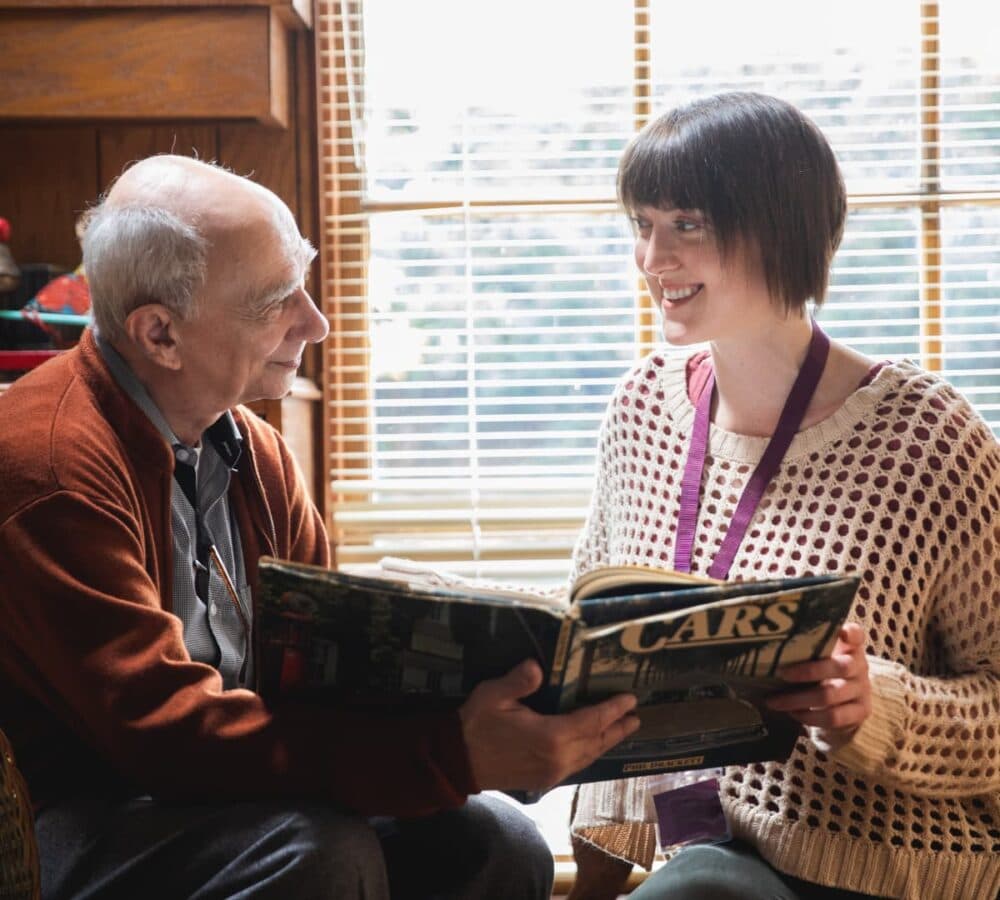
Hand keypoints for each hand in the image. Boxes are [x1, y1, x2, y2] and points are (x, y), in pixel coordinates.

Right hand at [458, 659, 639, 791]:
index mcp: (550, 737)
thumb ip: (518, 681)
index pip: (591, 721)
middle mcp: (557, 758)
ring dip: (606, 742)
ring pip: (588, 756)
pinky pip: (576, 765)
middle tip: (636, 717)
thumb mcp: (493, 695)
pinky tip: (591, 747)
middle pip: (596, 742)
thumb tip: (537, 666)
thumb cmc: (475, 724)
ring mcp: (551, 773)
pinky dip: (590, 753)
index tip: (630, 700)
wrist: (457, 762)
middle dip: (617, 728)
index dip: (612, 710)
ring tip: (622, 730)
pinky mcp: (543, 780)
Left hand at [766, 622, 871, 742]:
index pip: (856, 634)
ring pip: (830, 695)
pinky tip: (793, 713)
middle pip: (839, 667)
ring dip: (798, 699)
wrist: (843, 706)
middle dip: (806, 671)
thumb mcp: (818, 658)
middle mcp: (860, 666)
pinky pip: (833, 717)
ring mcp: (862, 690)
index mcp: (850, 647)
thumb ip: (805, 649)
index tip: (840, 632)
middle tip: (780, 673)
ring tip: (774, 701)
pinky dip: (809, 716)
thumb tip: (768, 646)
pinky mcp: (860, 712)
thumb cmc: (823, 674)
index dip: (850, 633)